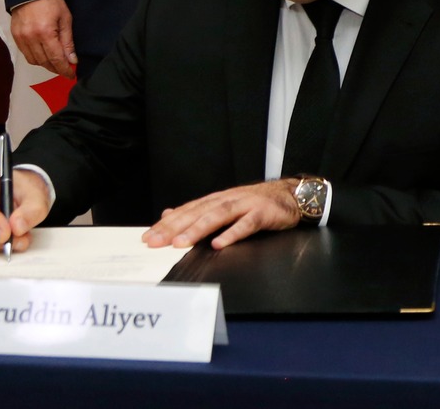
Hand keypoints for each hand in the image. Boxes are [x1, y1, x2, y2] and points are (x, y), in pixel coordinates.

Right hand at [11, 0, 77, 78]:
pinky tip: (44, 56)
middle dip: (56, 69)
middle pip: (44, 62)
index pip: (56, 58)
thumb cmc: (51, 2)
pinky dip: (36, 58)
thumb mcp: (65, 19)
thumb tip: (72, 60)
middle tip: (66, 70)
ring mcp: (21, 38)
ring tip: (56, 63)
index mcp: (45, 32)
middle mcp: (31, 38)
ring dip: (46, 65)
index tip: (71, 74)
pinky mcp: (15, 37)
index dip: (64, 69)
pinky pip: (26, 55)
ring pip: (34, 61)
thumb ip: (68, 42)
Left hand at [143, 180, 301, 249]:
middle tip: (156, 242)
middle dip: (175, 227)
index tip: (148, 237)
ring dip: (198, 229)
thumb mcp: (225, 205)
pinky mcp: (262, 213)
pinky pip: (246, 224)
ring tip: (180, 243)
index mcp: (217, 199)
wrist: (291, 194)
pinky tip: (218, 244)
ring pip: (218, 216)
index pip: (187, 211)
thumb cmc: (257, 203)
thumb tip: (169, 214)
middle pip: (198, 212)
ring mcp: (245, 205)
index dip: (167, 224)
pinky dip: (232, 234)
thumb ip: (198, 211)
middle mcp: (228, 199)